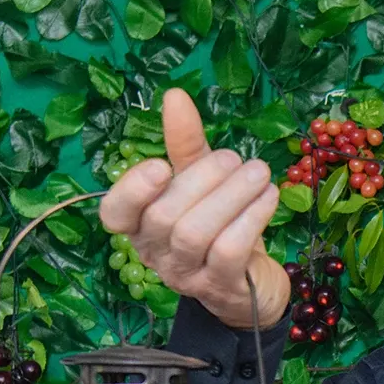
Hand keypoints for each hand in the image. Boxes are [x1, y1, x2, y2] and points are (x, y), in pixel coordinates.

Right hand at [99, 88, 292, 329]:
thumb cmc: (218, 224)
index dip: (133, 190)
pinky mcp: (221, 287)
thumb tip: (174, 96)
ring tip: (259, 173)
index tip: (161, 165)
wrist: (253, 281)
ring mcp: (187, 275)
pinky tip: (269, 197)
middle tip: (233, 159)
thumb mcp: (199, 180)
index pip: (114, 214)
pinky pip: (229, 252)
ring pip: (195, 234)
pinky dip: (250, 219)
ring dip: (232, 196)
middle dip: (202, 180)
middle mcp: (156, 253)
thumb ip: (184, 144)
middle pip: (164, 217)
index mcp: (141, 224)